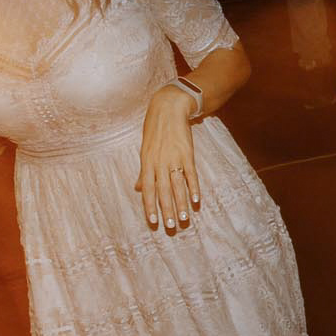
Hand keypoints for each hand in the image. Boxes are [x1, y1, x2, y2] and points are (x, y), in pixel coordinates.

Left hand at [136, 86, 201, 231]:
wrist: (168, 109)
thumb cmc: (155, 130)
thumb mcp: (145, 151)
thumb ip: (144, 172)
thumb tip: (138, 189)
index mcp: (147, 163)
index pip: (148, 190)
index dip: (150, 207)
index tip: (153, 222)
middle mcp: (159, 163)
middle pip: (163, 191)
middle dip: (167, 210)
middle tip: (171, 226)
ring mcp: (174, 158)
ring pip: (177, 186)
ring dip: (181, 203)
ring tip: (185, 218)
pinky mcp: (187, 153)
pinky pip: (191, 174)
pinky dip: (194, 187)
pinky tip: (197, 199)